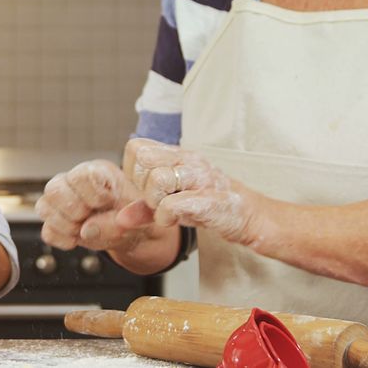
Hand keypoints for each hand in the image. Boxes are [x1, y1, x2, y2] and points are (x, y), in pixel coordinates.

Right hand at [35, 155, 149, 251]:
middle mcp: (72, 182)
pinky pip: (46, 232)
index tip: (108, 203)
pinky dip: (63, 239)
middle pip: (54, 189)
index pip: (80, 175)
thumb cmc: (135, 214)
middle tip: (95, 218)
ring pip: (43, 207)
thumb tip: (87, 230)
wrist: (131, 228)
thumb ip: (122, 219)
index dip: (93, 194)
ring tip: (86, 230)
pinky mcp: (55, 221)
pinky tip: (78, 239)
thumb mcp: (141, 215)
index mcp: (96, 171)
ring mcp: (60, 201)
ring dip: (67, 225)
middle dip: (76, 211)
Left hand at [122, 138, 261, 244]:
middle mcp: (187, 159)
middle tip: (155, 200)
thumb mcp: (170, 202)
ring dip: (154, 201)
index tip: (144, 188)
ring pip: (157, 179)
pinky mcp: (209, 200)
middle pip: (143, 158)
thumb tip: (120, 219)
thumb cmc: (207, 203)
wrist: (247, 215)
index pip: (136, 147)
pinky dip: (165, 216)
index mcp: (176, 154)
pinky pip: (173, 204)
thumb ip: (143, 208)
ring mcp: (200, 177)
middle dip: (141, 184)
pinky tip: (174, 220)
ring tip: (166, 210)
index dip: (132, 170)